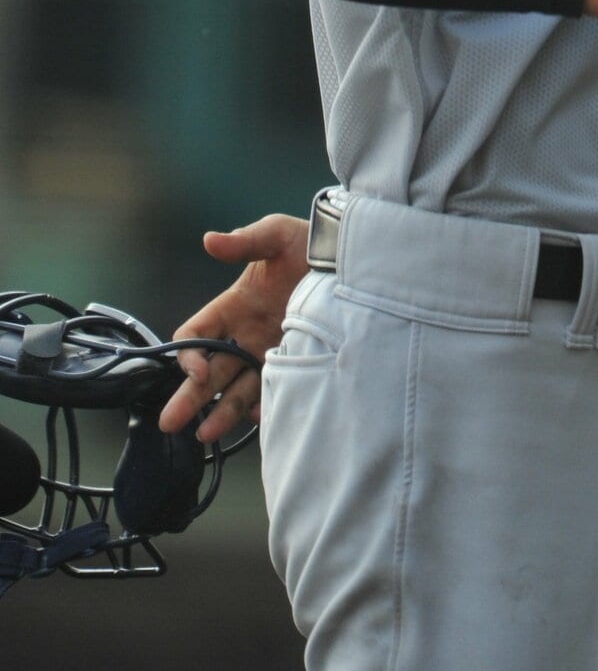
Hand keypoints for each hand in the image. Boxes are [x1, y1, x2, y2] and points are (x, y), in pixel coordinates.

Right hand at [158, 214, 309, 441]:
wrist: (353, 260)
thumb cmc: (311, 243)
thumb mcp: (278, 235)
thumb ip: (245, 241)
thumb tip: (209, 239)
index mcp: (232, 307)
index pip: (195, 335)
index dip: (188, 353)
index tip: (197, 369)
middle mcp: (245, 335)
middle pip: (208, 371)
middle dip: (188, 395)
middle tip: (170, 422)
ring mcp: (268, 353)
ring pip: (236, 389)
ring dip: (219, 412)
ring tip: (204, 435)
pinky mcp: (294, 364)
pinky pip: (272, 393)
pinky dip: (262, 409)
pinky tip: (256, 420)